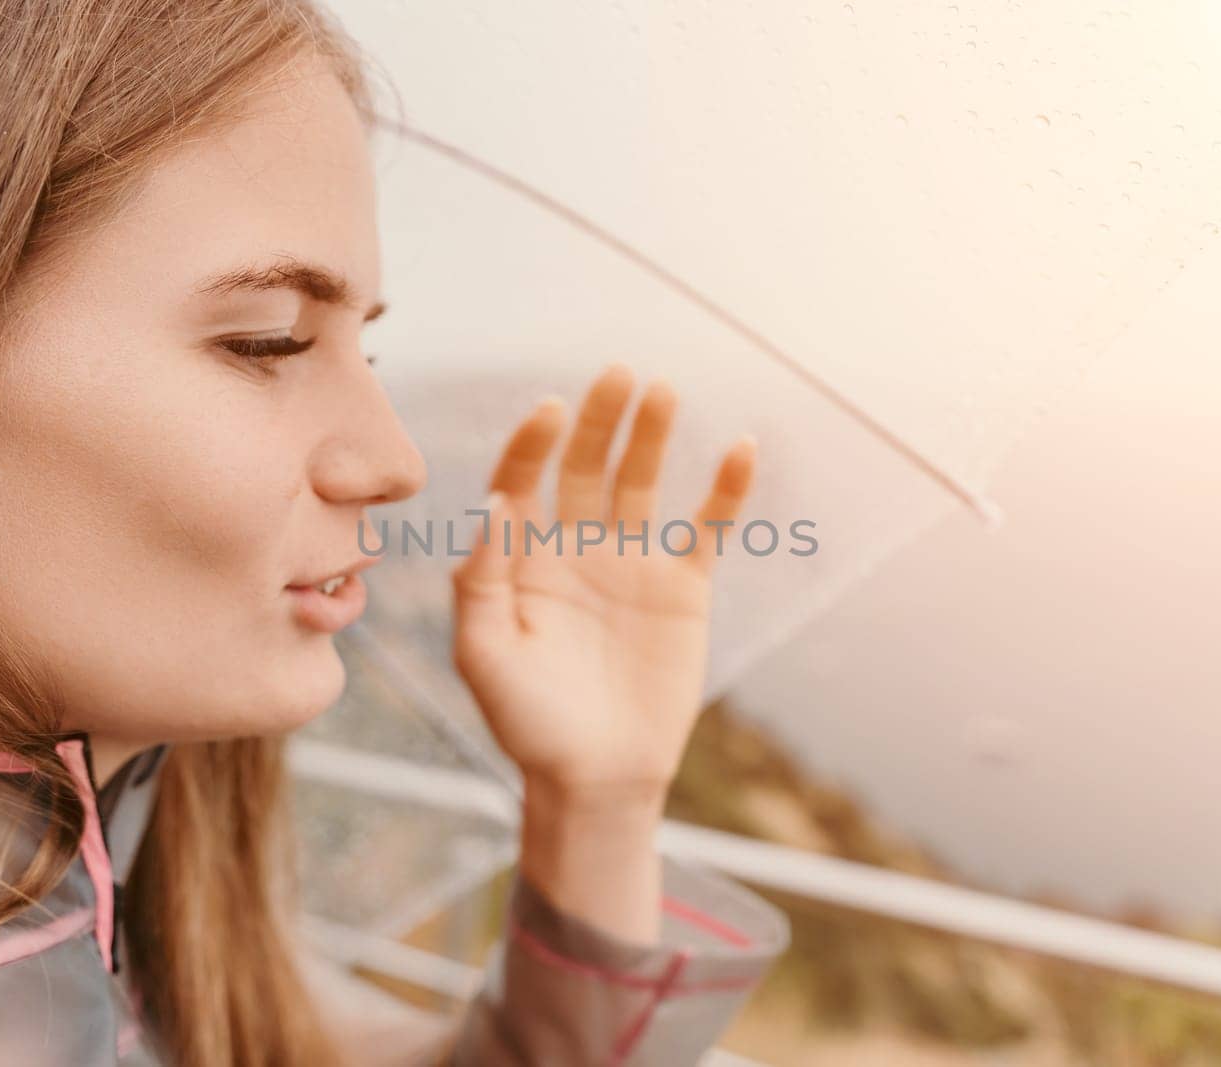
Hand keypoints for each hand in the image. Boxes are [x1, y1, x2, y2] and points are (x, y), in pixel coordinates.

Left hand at [450, 362, 757, 804]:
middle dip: (600, 420)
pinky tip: (739, 447)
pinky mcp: (683, 589)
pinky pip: (707, 528)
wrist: (597, 779)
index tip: (551, 411)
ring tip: (662, 391)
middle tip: (618, 374)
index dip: (534, 444)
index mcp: (522, 560)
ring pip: (643, 482)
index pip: (524, 482)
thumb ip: (481, 582)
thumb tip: (496, 504)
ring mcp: (632, 564)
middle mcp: (576, 549)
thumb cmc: (529, 725)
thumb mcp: (484, 658)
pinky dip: (725, 490)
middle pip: (587, 466)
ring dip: (652, 436)